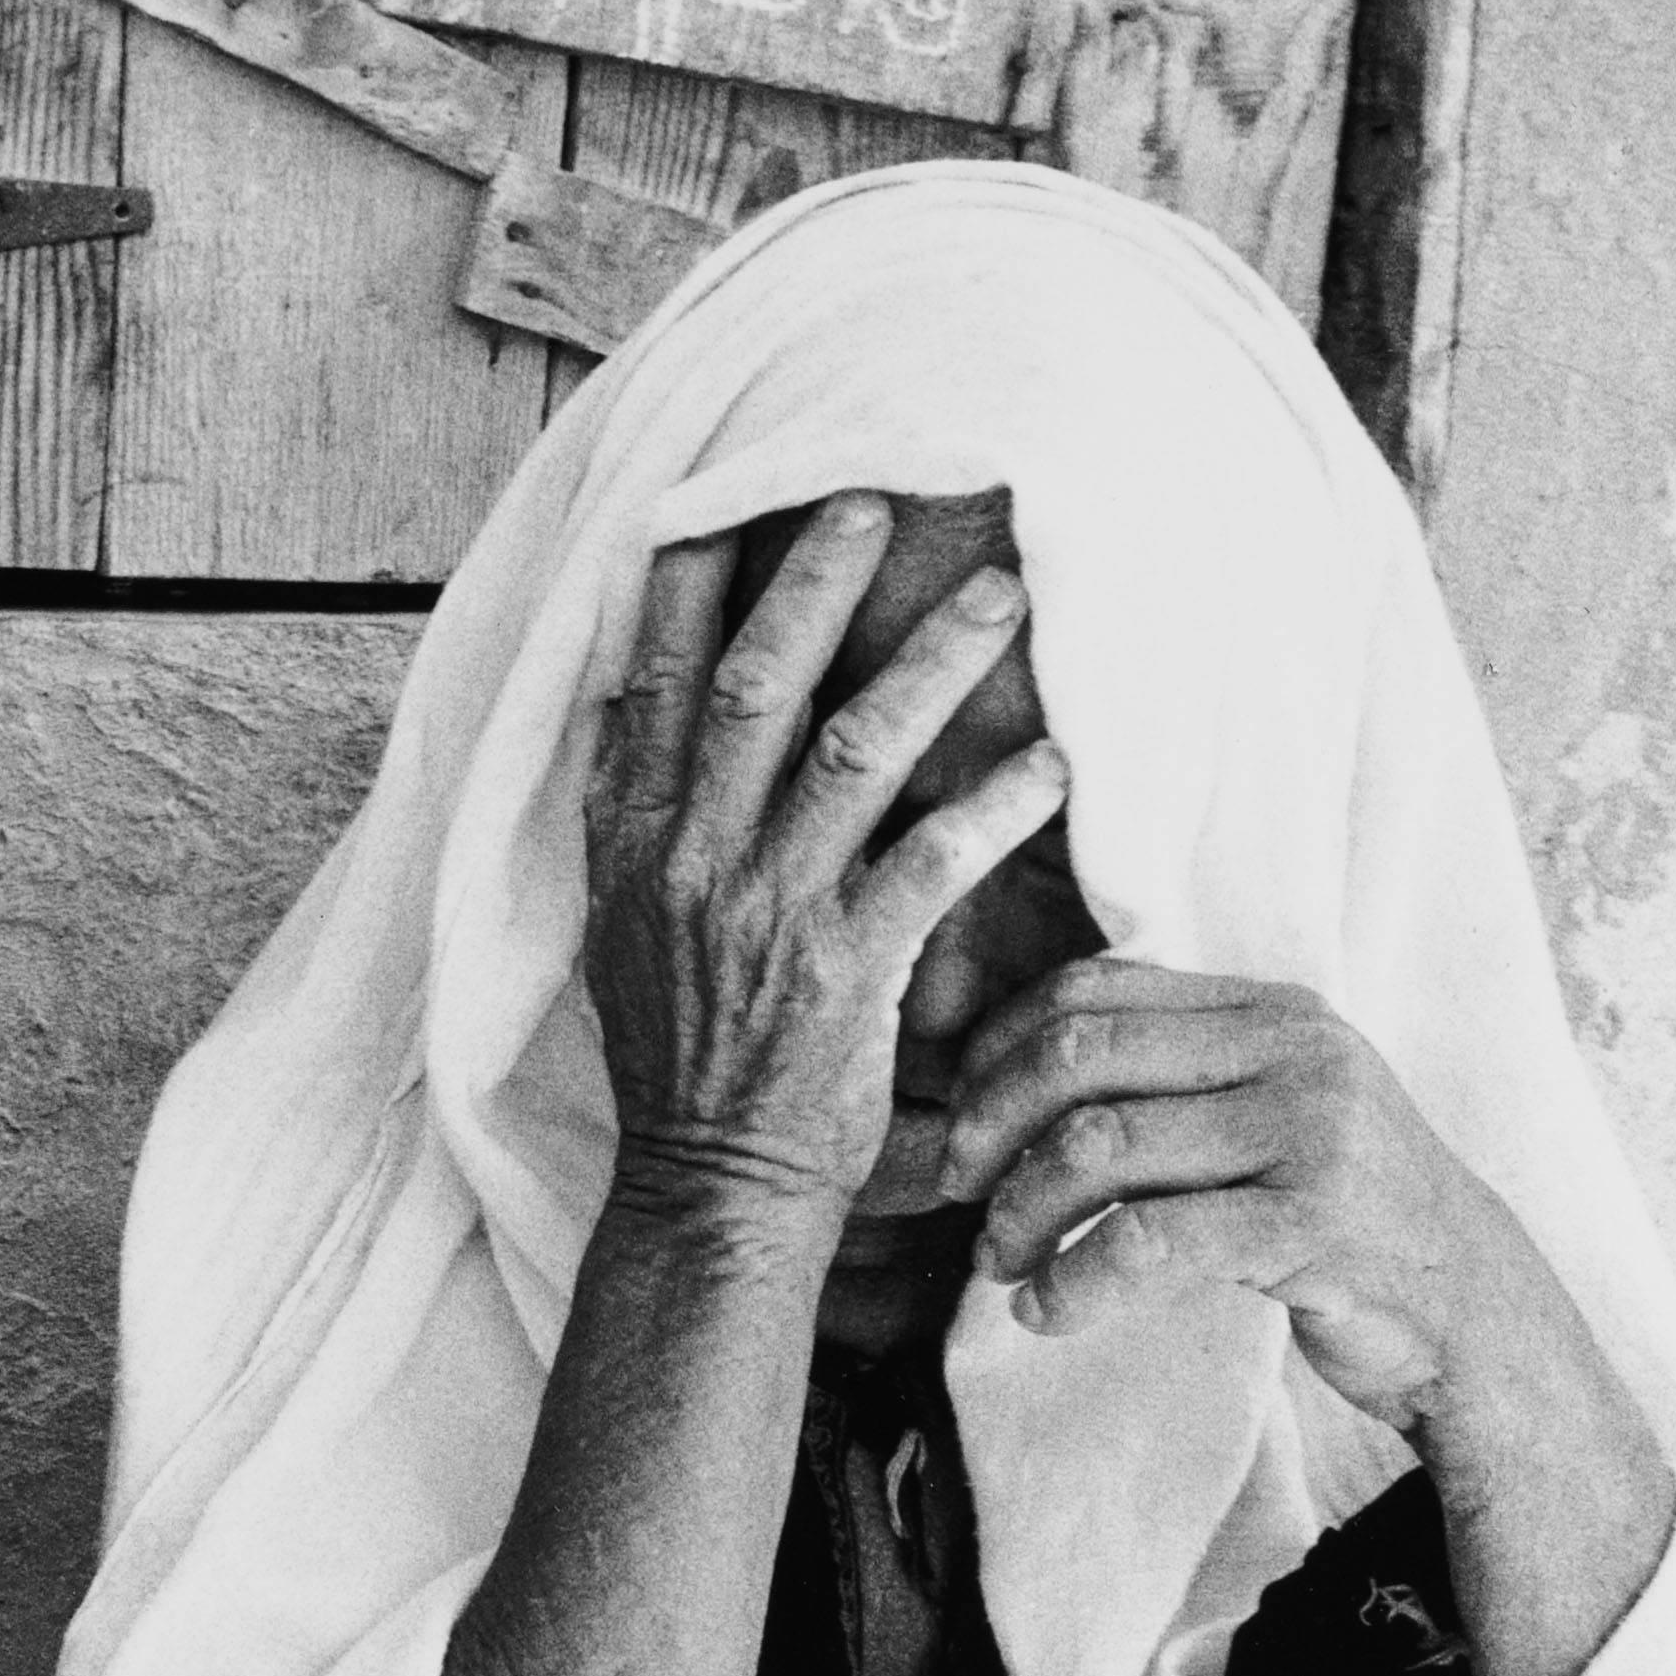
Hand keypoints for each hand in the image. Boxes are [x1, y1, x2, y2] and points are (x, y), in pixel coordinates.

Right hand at [582, 497, 1068, 1219]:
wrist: (710, 1180)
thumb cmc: (679, 1052)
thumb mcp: (617, 924)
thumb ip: (632, 815)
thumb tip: (627, 707)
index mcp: (630, 840)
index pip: (651, 679)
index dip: (686, 582)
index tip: (726, 496)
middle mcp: (689, 859)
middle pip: (754, 688)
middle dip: (814, 585)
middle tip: (873, 499)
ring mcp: (767, 911)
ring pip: (855, 754)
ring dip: (933, 663)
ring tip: (1001, 592)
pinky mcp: (846, 970)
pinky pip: (933, 864)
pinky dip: (997, 804)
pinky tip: (1057, 757)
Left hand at [942, 958, 1602, 1436]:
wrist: (1474, 1315)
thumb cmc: (1340, 1220)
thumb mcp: (1268, 1114)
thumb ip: (1170, 1079)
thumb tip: (998, 1079)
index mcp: (1270, 1009)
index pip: (1092, 988)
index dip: (998, 1050)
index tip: (959, 1119)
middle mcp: (1294, 1052)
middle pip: (1079, 1055)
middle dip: (990, 1126)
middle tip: (959, 1194)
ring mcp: (1310, 1134)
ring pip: (1100, 1146)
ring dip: (1021, 1212)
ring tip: (999, 1262)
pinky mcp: (1312, 1227)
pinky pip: (1148, 1241)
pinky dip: (1073, 1281)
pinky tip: (1045, 1311)